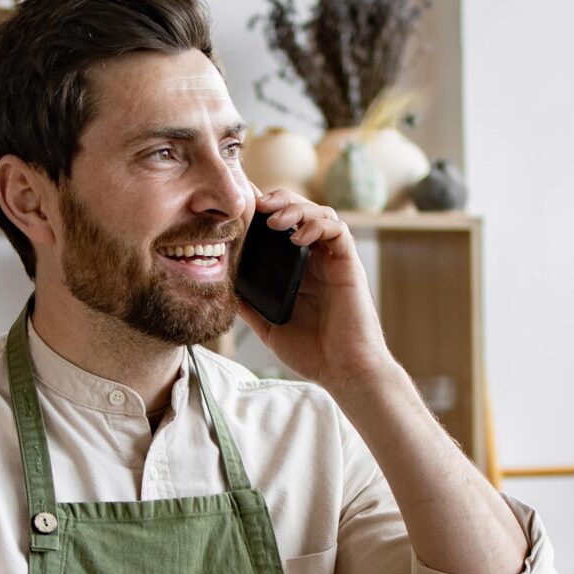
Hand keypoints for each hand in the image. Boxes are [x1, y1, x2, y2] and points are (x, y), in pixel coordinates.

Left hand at [234, 189, 392, 390]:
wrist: (344, 372)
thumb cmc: (313, 353)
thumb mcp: (270, 326)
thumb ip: (251, 305)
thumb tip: (224, 286)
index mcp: (298, 270)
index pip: (282, 228)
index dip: (264, 211)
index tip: (242, 206)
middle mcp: (317, 260)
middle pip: (301, 211)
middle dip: (279, 200)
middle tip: (257, 204)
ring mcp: (334, 261)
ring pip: (321, 213)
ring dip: (296, 209)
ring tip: (274, 219)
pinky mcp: (349, 265)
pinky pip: (338, 231)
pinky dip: (318, 225)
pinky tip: (297, 237)